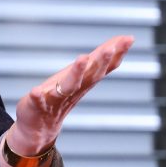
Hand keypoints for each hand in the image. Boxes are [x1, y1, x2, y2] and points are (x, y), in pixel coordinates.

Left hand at [9, 35, 134, 154]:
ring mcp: (56, 98)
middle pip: (91, 75)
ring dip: (76, 73)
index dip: (117, 53)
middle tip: (110, 48)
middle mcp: (74, 90)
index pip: (104, 67)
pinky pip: (39, 101)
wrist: (39, 127)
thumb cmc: (61, 96)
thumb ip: (99, 59)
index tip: (129, 39)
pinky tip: (36, 91)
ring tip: (82, 58)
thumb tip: (126, 39)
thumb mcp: (81, 75)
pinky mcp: (38, 105)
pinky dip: (38, 96)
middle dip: (101, 61)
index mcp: (84, 81)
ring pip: (69, 86)